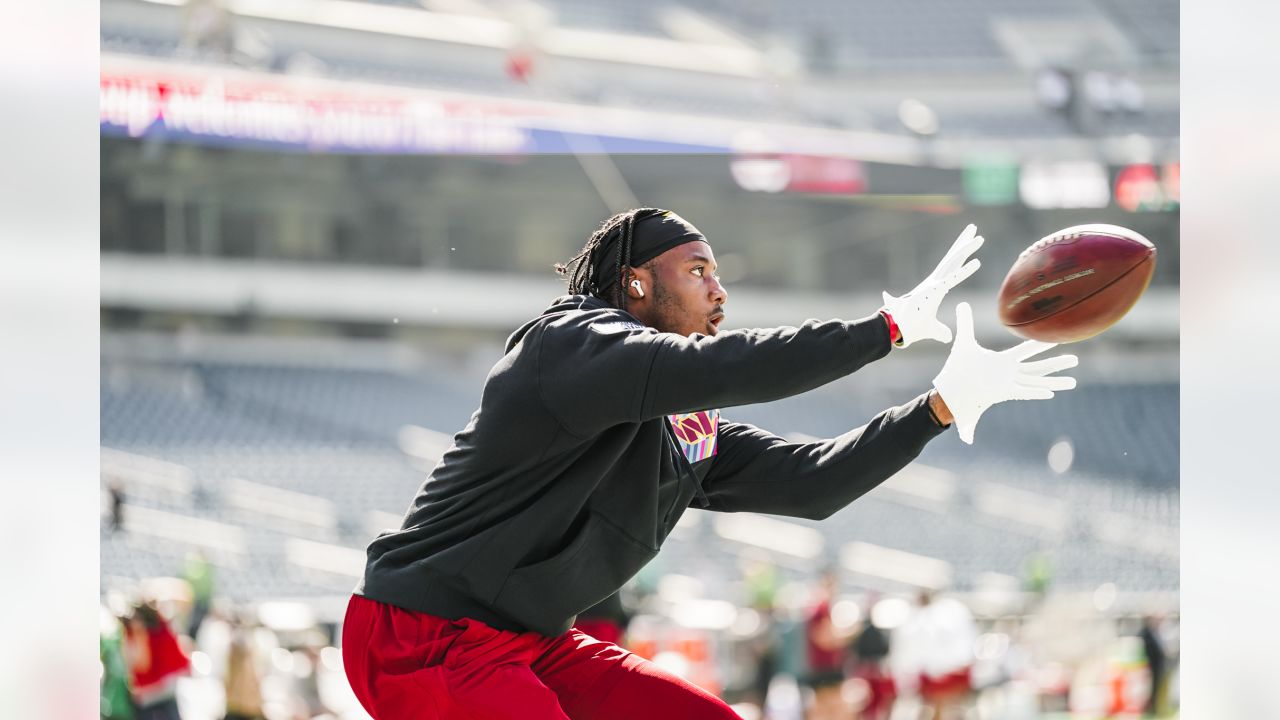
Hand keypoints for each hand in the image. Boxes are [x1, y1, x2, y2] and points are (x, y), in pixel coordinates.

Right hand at [880, 224, 982, 347]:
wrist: (895, 330)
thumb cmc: (909, 328)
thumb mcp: (931, 329)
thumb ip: (941, 331)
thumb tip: (948, 336)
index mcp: (934, 288)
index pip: (951, 268)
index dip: (960, 255)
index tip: (968, 242)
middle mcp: (934, 282)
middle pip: (952, 258)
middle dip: (963, 243)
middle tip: (974, 229)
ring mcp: (934, 285)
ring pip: (953, 263)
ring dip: (966, 249)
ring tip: (979, 238)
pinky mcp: (934, 292)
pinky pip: (952, 279)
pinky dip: (964, 271)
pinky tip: (977, 263)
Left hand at [932, 303, 1078, 443]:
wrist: (950, 390)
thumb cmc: (957, 370)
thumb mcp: (963, 342)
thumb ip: (965, 322)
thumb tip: (961, 302)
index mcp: (1003, 362)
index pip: (1026, 350)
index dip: (1040, 344)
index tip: (1055, 339)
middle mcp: (1009, 374)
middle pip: (1038, 367)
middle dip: (1056, 363)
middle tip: (1076, 360)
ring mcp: (1008, 385)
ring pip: (1036, 381)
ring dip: (1054, 382)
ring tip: (1073, 382)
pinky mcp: (1002, 394)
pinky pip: (1023, 393)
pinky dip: (1035, 392)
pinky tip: (1051, 393)